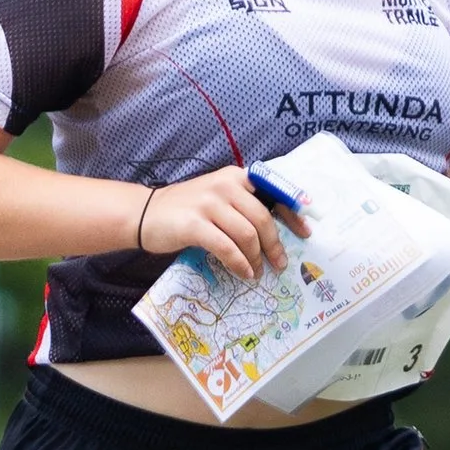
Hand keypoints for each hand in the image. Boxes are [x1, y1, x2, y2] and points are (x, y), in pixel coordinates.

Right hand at [136, 164, 295, 282]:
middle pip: (262, 218)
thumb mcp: (219, 197)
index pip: (273, 192)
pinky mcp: (194, 224)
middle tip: (279, 264)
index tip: (304, 233)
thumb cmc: (187, 209)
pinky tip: (243, 272)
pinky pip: (226, 247)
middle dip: (275, 245)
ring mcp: (208, 203)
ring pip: (247, 234)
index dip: (292, 214)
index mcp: (235, 176)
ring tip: (258, 271)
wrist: (145, 213)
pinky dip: (239, 263)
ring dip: (257, 257)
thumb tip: (276, 231)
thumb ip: (244, 205)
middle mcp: (224, 185)